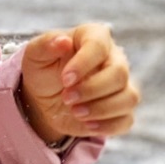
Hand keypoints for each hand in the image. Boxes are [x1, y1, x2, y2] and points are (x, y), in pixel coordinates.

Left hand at [17, 23, 138, 142]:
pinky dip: (107, 126)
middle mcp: (114, 59)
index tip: (65, 80)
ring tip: (75, 112)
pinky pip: (126, 120)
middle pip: (119, 74)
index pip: (99, 46)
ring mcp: (121, 86)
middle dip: (92, 89)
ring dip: (101, 109)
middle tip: (67, 98)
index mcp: (95, 37)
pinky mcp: (121, 110)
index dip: (83, 63)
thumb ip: (46, 44)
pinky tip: (88, 125)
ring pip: (128, 98)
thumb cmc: (43, 69)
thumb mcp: (36, 54)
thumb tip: (62, 41)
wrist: (45, 97)